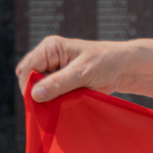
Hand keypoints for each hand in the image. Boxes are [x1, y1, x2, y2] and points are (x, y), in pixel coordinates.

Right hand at [16, 36, 152, 103]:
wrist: (125, 68)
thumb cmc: (106, 63)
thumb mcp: (82, 73)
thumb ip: (59, 83)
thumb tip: (35, 94)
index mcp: (50, 48)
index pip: (27, 69)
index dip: (29, 86)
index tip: (39, 102)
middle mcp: (48, 57)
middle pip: (29, 80)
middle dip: (37, 93)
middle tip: (51, 105)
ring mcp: (54, 69)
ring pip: (38, 89)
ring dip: (47, 98)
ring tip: (61, 103)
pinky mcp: (61, 80)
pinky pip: (50, 94)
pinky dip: (55, 100)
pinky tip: (64, 104)